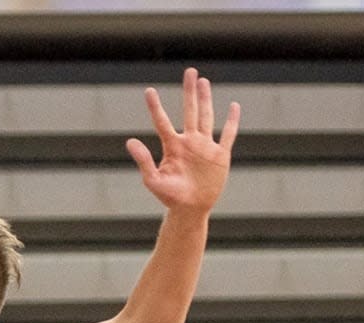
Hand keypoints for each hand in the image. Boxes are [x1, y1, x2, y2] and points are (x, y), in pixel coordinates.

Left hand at [127, 67, 240, 212]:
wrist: (190, 209)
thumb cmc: (169, 197)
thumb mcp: (153, 180)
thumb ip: (143, 161)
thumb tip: (130, 141)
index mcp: (172, 147)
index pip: (162, 121)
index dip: (155, 106)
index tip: (148, 91)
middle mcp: (189, 142)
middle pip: (190, 110)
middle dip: (189, 92)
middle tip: (190, 71)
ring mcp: (205, 147)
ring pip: (206, 117)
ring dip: (206, 99)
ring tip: (203, 82)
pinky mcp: (220, 155)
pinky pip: (227, 135)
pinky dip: (232, 121)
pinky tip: (234, 107)